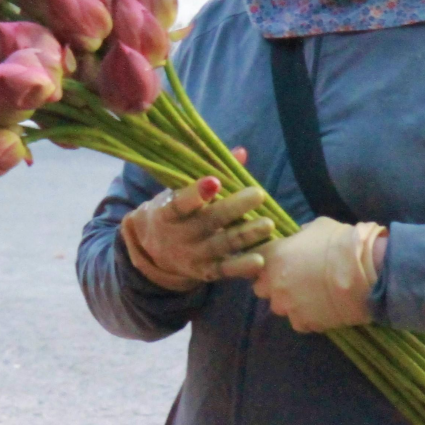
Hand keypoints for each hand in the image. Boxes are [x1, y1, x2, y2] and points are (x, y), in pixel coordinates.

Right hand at [121, 176, 274, 292]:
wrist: (155, 251)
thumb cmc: (175, 211)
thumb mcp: (180, 192)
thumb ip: (210, 172)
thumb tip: (241, 153)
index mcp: (168, 212)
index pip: (180, 203)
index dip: (196, 193)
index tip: (215, 181)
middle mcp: (180, 235)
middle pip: (208, 221)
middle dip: (234, 208)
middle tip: (259, 194)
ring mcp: (193, 255)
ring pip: (222, 245)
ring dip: (246, 235)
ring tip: (268, 224)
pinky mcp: (205, 272)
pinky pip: (225, 270)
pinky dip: (242, 266)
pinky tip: (260, 259)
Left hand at [252, 216, 385, 332]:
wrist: (363, 272)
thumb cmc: (339, 243)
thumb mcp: (317, 227)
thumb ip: (301, 234)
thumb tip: (300, 237)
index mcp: (272, 256)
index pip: (254, 260)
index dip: (265, 261)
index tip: (277, 262)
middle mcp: (273, 284)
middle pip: (261, 288)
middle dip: (273, 284)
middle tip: (293, 279)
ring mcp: (287, 306)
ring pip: (280, 306)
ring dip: (290, 301)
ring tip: (311, 295)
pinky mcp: (303, 323)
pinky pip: (299, 321)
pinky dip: (307, 316)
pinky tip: (322, 307)